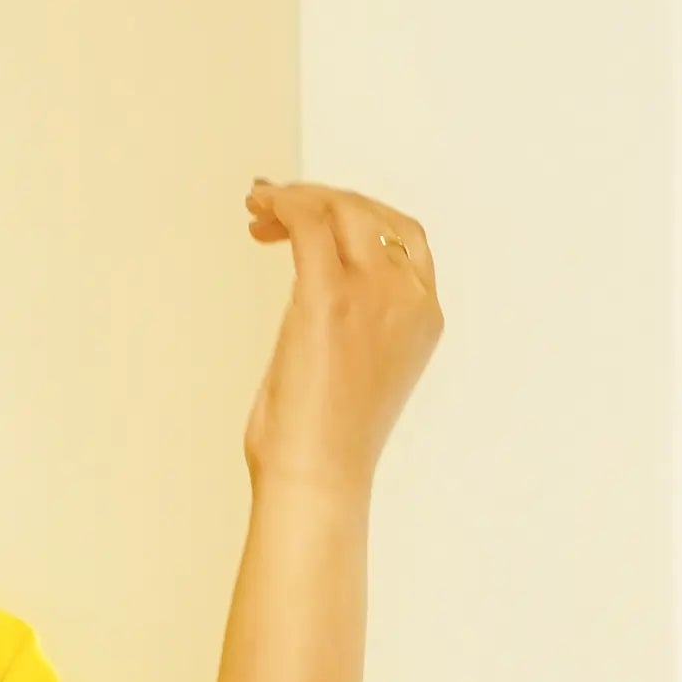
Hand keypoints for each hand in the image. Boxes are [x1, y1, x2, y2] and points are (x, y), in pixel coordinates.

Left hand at [240, 183, 440, 493]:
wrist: (317, 481)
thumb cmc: (326, 445)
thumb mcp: (359, 370)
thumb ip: (353, 322)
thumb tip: (311, 291)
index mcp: (423, 315)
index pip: (403, 236)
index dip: (359, 214)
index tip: (318, 221)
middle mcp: (407, 296)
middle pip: (370, 213)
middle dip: (321, 201)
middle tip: (275, 210)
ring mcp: (373, 294)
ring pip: (339, 210)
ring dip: (297, 200)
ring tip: (260, 211)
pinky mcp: (329, 299)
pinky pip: (308, 223)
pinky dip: (282, 204)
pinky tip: (258, 205)